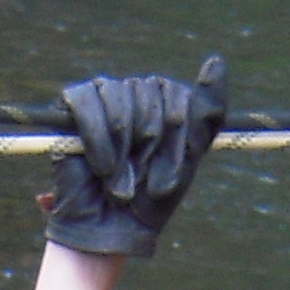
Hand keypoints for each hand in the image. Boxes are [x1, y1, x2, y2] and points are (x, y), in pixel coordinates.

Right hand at [42, 55, 230, 257]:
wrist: (111, 229)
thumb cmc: (150, 197)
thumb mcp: (190, 156)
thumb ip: (208, 111)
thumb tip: (216, 60)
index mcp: (165, 101)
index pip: (177, 95)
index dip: (175, 135)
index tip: (169, 175)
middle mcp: (135, 92)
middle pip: (148, 93)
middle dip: (149, 143)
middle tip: (141, 178)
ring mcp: (104, 96)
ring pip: (119, 97)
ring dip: (123, 146)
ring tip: (120, 180)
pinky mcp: (73, 107)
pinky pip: (87, 103)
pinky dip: (97, 139)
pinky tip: (103, 167)